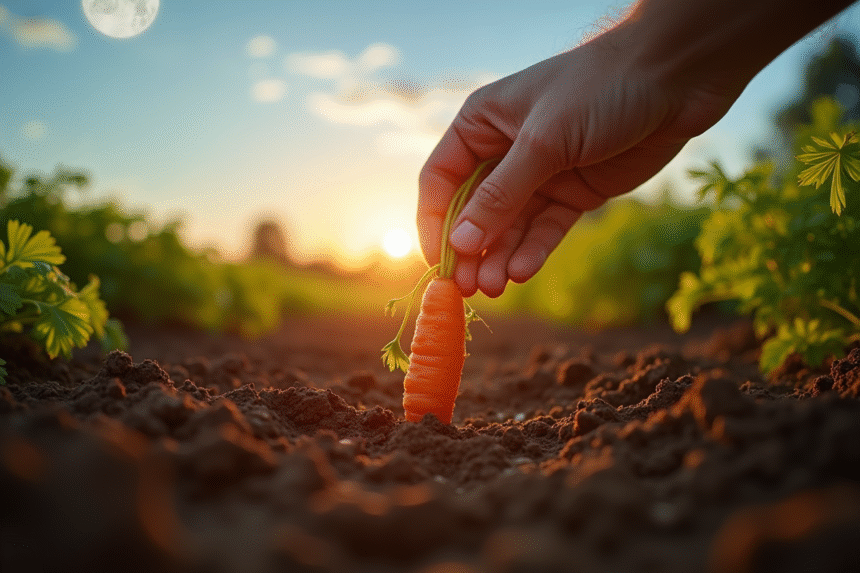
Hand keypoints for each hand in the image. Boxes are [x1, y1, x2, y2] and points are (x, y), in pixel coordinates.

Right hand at [417, 31, 736, 297]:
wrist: (676, 76)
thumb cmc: (600, 88)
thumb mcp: (543, 141)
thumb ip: (501, 195)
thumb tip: (459, 244)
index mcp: (481, 125)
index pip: (441, 180)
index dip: (434, 223)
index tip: (439, 263)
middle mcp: (505, 151)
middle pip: (474, 211)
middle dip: (471, 250)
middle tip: (469, 288)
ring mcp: (541, 174)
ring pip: (510, 227)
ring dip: (500, 257)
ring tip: (494, 288)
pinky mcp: (575, 192)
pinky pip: (546, 229)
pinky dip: (534, 251)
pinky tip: (523, 272)